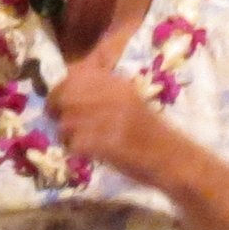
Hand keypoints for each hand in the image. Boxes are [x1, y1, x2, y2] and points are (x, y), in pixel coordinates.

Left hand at [46, 58, 168, 179]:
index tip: (61, 99)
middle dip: (56, 108)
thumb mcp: (129, 98)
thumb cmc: (148, 132)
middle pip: (65, 95)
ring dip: (66, 133)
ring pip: (66, 121)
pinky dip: (76, 150)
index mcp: (117, 83)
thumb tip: (65, 85)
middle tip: (58, 120)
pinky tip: (87, 152)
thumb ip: (101, 89)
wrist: (172, 158)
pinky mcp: (108, 142)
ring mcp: (110, 118)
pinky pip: (75, 143)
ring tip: (78, 140)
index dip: (63, 86)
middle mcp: (113, 96)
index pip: (77, 72)